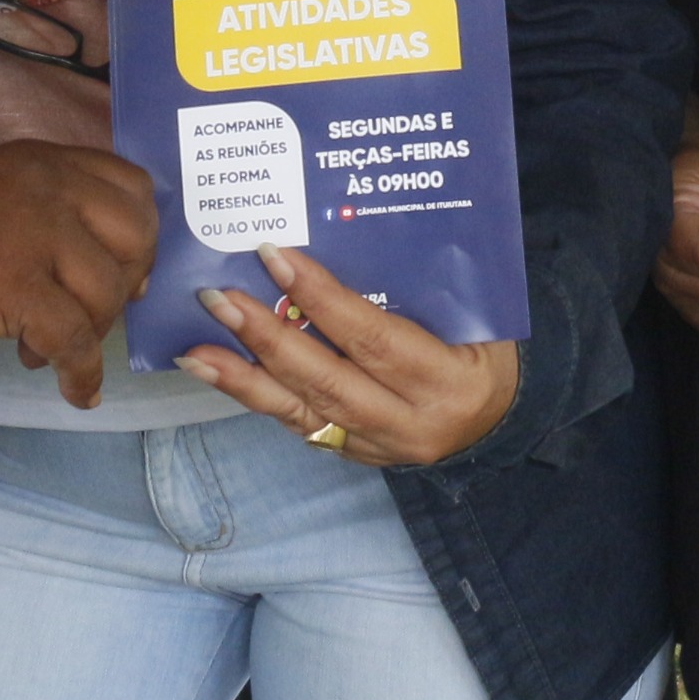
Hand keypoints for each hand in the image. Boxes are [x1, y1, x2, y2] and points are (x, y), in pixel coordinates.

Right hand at [0, 138, 155, 403]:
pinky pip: (77, 340)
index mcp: (38, 162)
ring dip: (91, 332)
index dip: (138, 233)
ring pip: (108, 291)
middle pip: (136, 234)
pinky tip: (70, 389)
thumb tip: (114, 266)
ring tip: (43, 348)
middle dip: (125, 284)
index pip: (131, 184)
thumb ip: (45, 213)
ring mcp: (30, 233)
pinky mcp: (11, 285)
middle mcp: (44, 186)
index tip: (121, 270)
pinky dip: (81, 373)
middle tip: (90, 314)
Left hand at [174, 246, 521, 466]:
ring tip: (195, 351)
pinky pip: (301, 424)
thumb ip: (409, 290)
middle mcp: (411, 423)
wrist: (504, 415)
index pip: (373, 337)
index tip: (276, 257)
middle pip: (328, 381)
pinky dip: (258, 397)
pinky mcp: (355, 456)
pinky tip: (220, 375)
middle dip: (267, 339)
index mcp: (447, 380)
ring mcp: (380, 448)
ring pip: (303, 412)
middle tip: (218, 299)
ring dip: (244, 379)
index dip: (322, 298)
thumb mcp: (467, 313)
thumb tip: (333, 243)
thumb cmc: (485, 344)